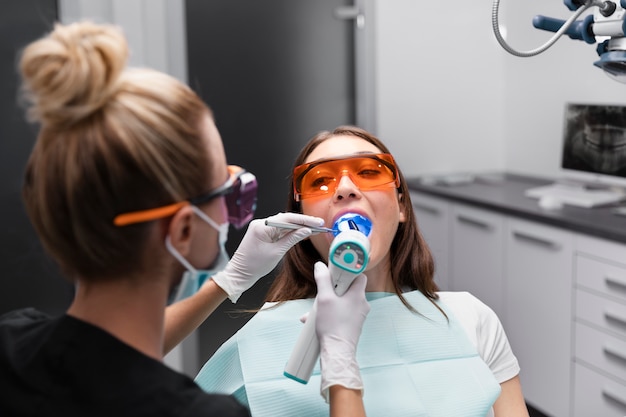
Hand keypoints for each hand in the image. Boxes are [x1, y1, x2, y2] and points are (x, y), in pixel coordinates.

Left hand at [212, 212, 323, 301]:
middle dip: (303, 222)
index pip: (287, 219)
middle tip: (319, 225)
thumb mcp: (277, 253)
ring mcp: (261, 228)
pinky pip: (278, 230)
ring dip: (298, 227)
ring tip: (314, 229)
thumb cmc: (254, 266)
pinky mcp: (262, 233)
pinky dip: (290, 232)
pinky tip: (301, 233)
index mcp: (262, 226)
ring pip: (283, 224)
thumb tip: (306, 231)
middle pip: (286, 220)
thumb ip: (292, 239)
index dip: (305, 220)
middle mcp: (260, 224)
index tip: (318, 222)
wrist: (239, 275)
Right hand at [313, 262, 368, 400]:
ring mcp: (359, 315)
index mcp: (358, 294)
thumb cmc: (333, 325)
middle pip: (350, 288)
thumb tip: (320, 266)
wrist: (338, 351)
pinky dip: (333, 312)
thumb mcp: (324, 298)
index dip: (347, 272)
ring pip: (345, 301)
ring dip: (331, 302)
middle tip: (324, 292)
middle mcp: (362, 304)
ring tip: (318, 308)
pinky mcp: (354, 324)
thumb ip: (323, 280)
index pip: (359, 275)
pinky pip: (344, 312)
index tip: (336, 273)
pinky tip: (319, 318)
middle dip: (335, 289)